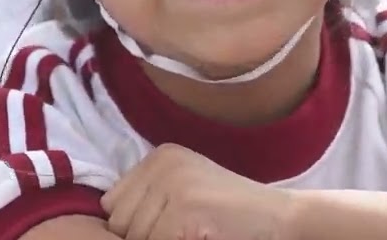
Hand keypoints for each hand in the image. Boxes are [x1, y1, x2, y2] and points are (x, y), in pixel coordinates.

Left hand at [102, 144, 297, 239]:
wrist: (279, 217)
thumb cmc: (229, 212)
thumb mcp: (184, 188)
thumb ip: (148, 197)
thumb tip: (106, 220)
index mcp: (159, 156)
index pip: (112, 202)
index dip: (132, 225)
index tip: (164, 227)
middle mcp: (162, 163)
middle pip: (119, 221)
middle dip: (143, 237)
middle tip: (181, 232)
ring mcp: (174, 184)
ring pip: (135, 237)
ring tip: (192, 233)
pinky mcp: (185, 207)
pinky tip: (199, 237)